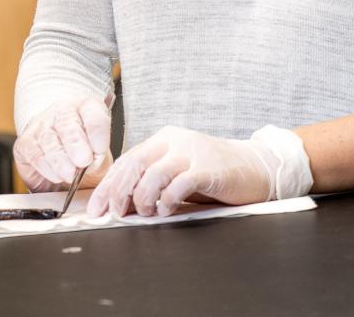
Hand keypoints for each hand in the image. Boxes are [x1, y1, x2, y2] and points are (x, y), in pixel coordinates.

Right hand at [13, 96, 111, 190]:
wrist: (63, 167)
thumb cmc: (84, 157)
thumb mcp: (100, 158)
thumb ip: (99, 159)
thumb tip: (93, 161)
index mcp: (86, 108)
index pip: (93, 114)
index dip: (97, 132)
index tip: (100, 150)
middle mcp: (62, 112)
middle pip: (67, 123)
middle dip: (76, 144)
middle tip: (83, 161)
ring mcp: (41, 124)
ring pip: (49, 140)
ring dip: (60, 160)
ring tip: (70, 175)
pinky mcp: (25, 142)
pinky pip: (34, 153)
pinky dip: (46, 167)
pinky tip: (56, 175)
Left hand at [87, 125, 311, 217]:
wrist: (256, 167)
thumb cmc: (214, 173)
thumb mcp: (178, 172)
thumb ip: (152, 181)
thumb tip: (121, 203)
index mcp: (163, 139)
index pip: (127, 160)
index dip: (108, 185)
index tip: (97, 208)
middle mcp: (175, 141)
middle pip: (135, 164)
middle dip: (118, 192)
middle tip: (113, 214)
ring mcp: (192, 152)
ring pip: (153, 173)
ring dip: (143, 198)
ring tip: (146, 212)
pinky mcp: (209, 168)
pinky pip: (179, 183)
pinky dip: (167, 199)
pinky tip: (166, 210)